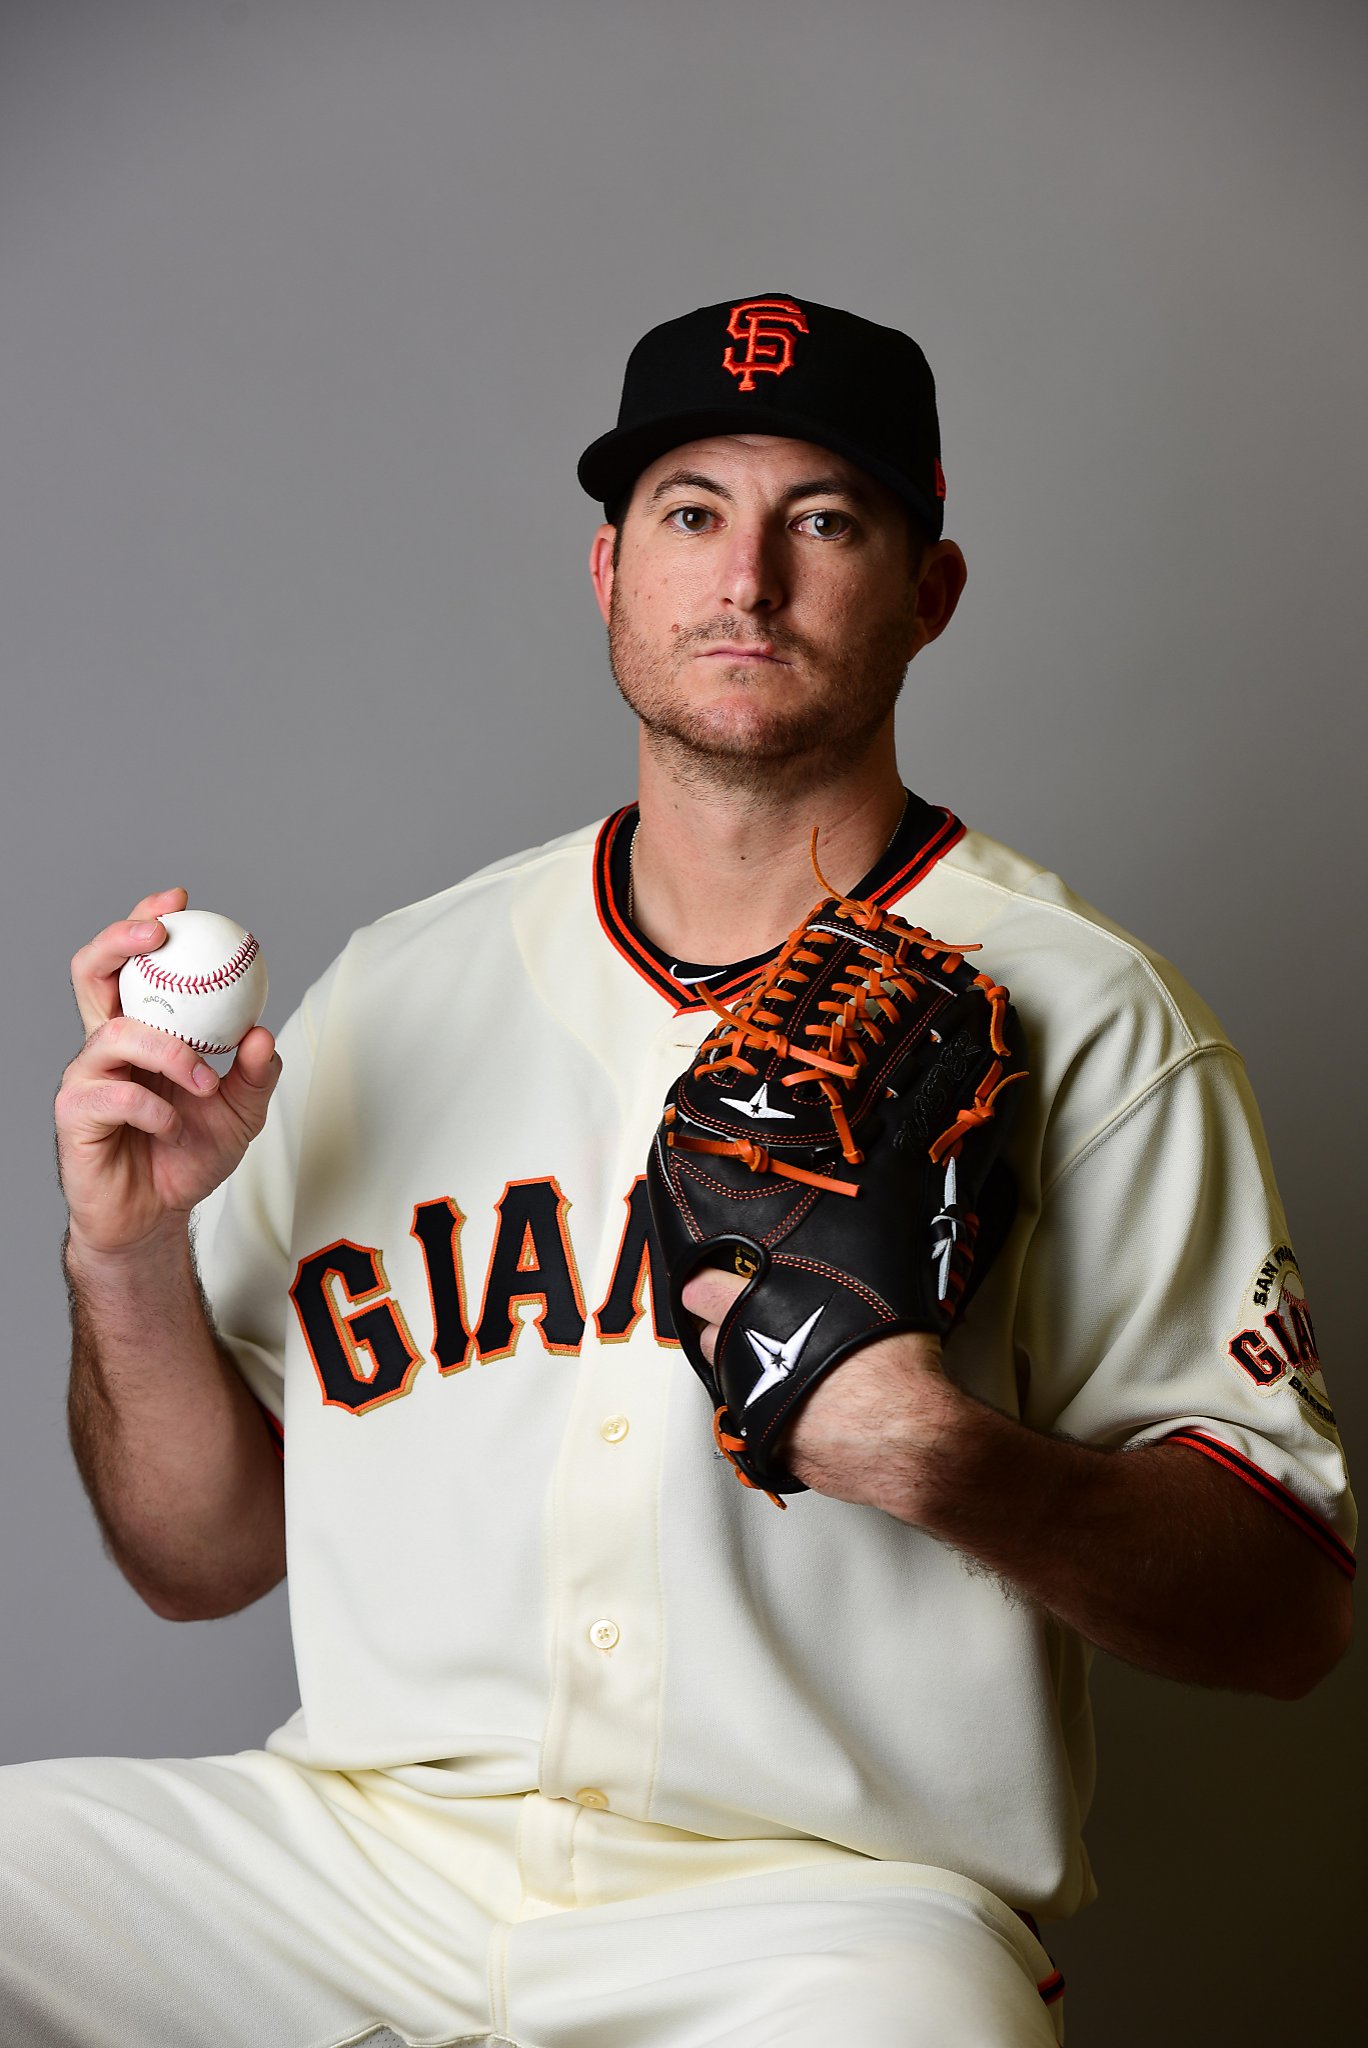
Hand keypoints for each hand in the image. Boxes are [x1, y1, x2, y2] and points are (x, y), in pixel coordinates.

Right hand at [56, 888, 280, 1258]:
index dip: (144, 922)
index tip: (179, 900)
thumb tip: (261, 1033)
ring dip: (169, 1053)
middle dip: (119, 941)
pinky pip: (114, 1095)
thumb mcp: (241, 1113)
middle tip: (158, 937)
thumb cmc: (188, 1155)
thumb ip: (254, 1074)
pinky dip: (154, 1108)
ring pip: (114, 1034)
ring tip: (204, 1083)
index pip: (131, 963)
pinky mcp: (75, 1115)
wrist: (156, 1217)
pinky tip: (174, 1125)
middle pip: (90, 972)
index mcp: (141, 1031)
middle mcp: (106, 1045)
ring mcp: (87, 1078)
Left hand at [679, 1267, 956, 1518]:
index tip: (706, 1285)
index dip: (706, 1286)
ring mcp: (756, 1406)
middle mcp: (753, 1361)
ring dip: (749, 1374)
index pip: (706, 1290)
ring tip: (786, 1368)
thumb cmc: (897, 1377)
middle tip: (752, 1327)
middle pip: (710, 1339)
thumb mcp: (879, 1299)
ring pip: (730, 1382)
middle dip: (726, 1332)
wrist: (909, 1443)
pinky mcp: (767, 1444)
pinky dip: (772, 1413)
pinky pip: (757, 1422)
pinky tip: (803, 1406)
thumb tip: (859, 1267)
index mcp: (768, 1315)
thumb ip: (847, 1284)